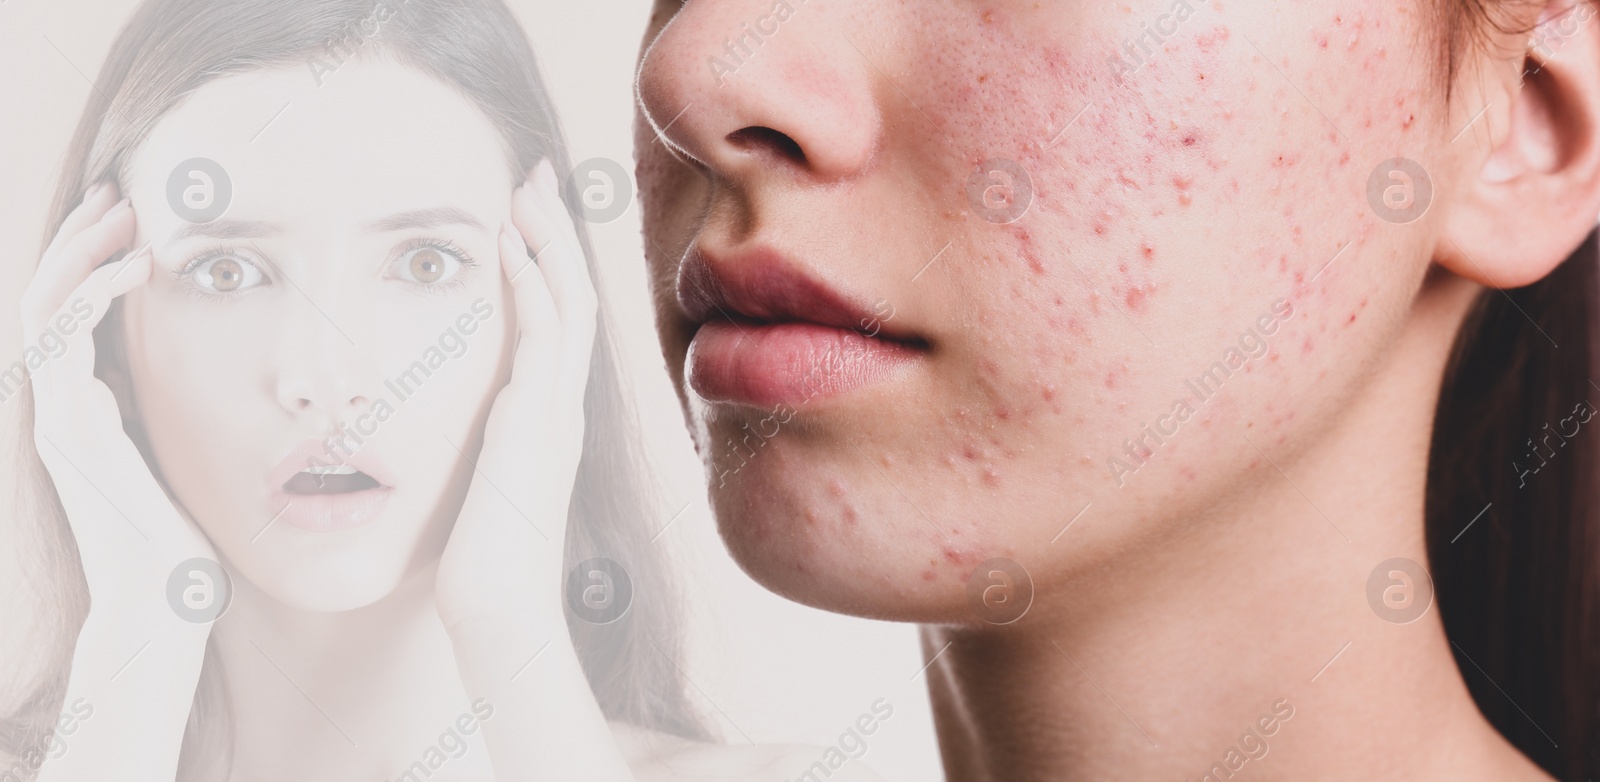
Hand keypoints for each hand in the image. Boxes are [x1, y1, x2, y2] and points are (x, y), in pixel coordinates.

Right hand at [23, 183, 214, 625]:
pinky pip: (62, 346)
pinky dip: (92, 297)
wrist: (163, 598)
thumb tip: (154, 374)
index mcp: (82, 406)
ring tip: (124, 213)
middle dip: (77, 238)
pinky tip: (133, 270)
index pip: (68, 313)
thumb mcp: (169, 451)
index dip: (88, 259)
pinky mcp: (69, 432)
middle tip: (118, 190)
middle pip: (45, 298)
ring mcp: (57, 418)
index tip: (127, 216)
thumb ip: (154, 411)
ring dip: (80, 253)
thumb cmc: (177, 533)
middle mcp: (59, 407)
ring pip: (43, 309)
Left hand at [435, 158, 598, 632]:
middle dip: (555, 235)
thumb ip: (487, 458)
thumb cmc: (485, 566)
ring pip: (565, 302)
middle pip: (573, 298)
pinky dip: (527, 281)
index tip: (529, 220)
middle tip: (537, 179)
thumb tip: (471, 442)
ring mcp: (556, 409)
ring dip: (546, 241)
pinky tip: (507, 244)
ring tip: (526, 189)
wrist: (500, 609)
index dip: (550, 267)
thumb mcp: (486, 494)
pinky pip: (538, 333)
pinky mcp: (535, 417)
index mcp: (554, 421)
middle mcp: (564, 407)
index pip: (560, 325)